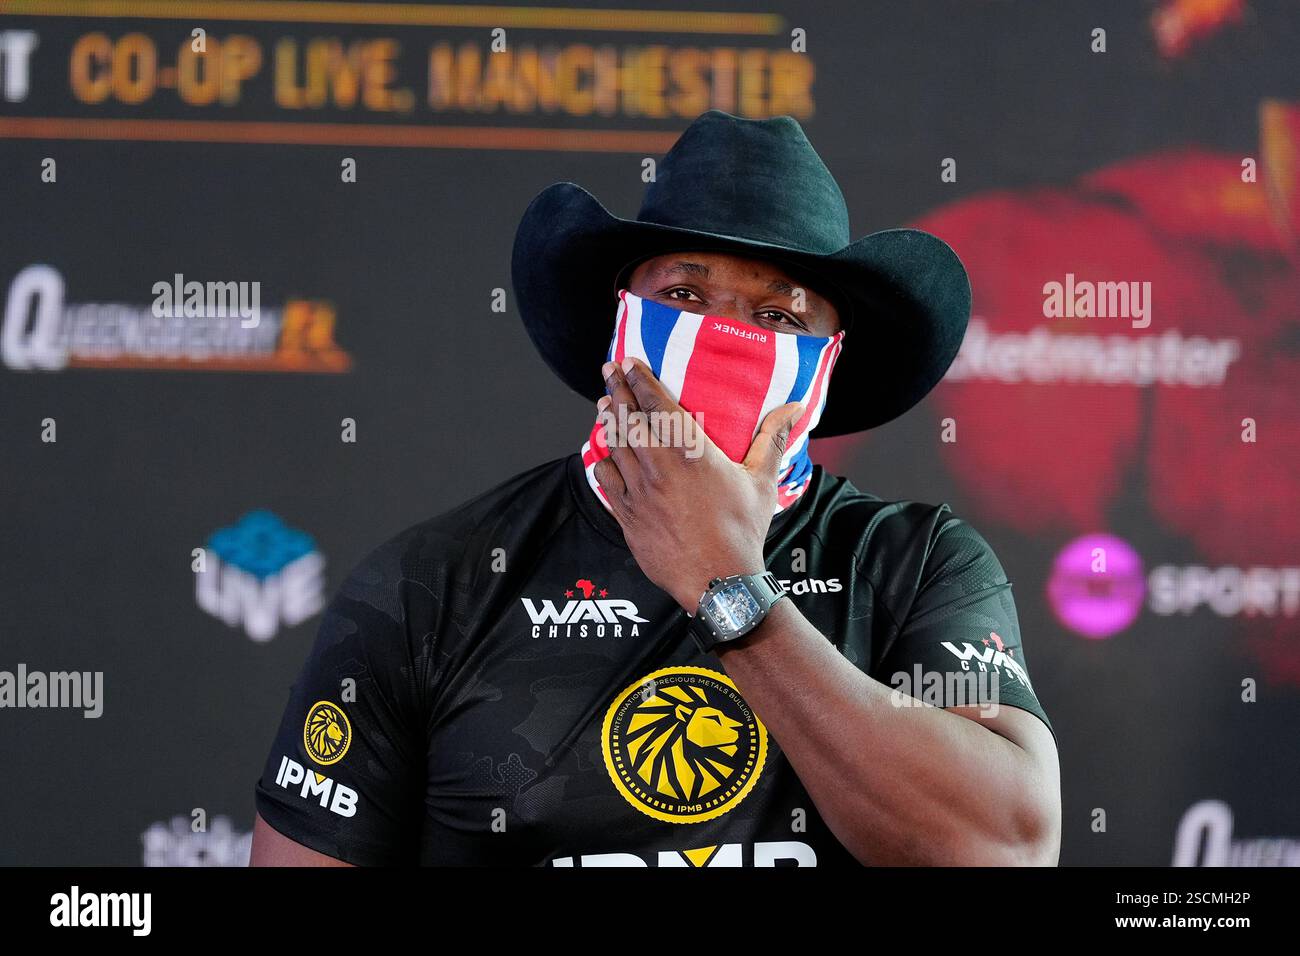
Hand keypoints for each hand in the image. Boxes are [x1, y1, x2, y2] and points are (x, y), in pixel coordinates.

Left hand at [592, 356, 804, 611]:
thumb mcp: (762, 481)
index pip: (657, 404)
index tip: (628, 361)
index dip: (640, 379)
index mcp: (691, 451)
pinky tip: (603, 455)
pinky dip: (603, 462)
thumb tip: (794, 407)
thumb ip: (772, 439)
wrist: (717, 580)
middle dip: (616, 389)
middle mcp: (659, 465)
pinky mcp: (627, 515)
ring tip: (604, 403)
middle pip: (629, 418)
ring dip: (608, 420)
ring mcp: (639, 491)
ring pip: (615, 445)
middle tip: (607, 370)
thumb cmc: (742, 531)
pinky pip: (607, 480)